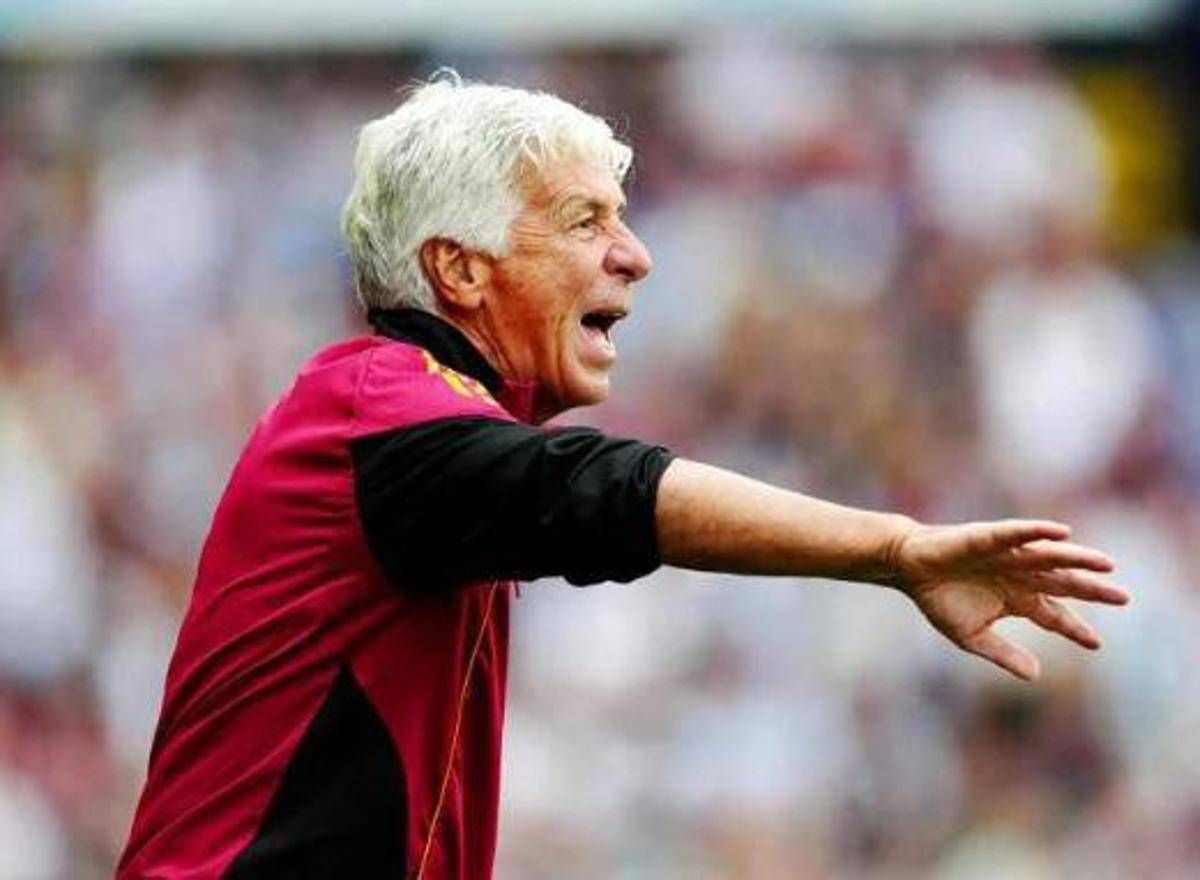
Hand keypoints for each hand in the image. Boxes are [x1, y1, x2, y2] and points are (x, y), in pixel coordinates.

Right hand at [891, 519, 1129, 680]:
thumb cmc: (938, 599)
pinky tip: (1063, 533)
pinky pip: (1020, 533)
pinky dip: (1040, 532)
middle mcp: (1019, 575)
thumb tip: (1036, 676)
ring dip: (1078, 559)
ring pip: (1050, 558)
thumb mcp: (972, 636)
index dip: (1074, 628)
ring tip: (1107, 565)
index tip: (1096, 644)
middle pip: (1063, 583)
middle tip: (1123, 598)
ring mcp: (1008, 555)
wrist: (908, 569)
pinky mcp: (990, 538)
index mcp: (1015, 599)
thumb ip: (1003, 653)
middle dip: (1092, 591)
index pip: (1053, 614)